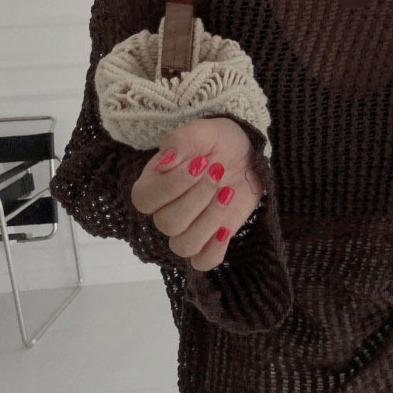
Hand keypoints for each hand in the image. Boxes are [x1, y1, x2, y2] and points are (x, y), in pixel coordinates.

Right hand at [131, 116, 264, 271]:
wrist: (246, 155)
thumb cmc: (218, 141)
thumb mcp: (203, 130)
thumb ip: (181, 140)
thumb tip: (166, 159)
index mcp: (153, 183)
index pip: (145, 199)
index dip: (172, 186)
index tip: (201, 162)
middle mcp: (165, 210)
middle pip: (167, 223)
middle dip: (197, 198)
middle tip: (218, 171)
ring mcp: (188, 228)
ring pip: (183, 246)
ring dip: (209, 221)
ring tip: (228, 192)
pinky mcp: (211, 239)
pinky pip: (202, 262)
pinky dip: (214, 251)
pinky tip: (226, 229)